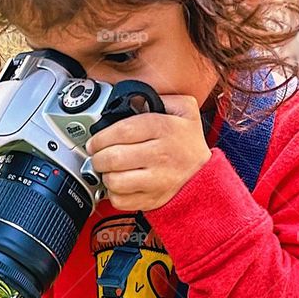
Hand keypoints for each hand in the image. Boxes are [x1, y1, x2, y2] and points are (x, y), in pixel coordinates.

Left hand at [85, 94, 212, 211]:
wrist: (203, 172)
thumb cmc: (188, 141)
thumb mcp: (184, 108)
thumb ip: (161, 98)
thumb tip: (134, 97)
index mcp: (165, 129)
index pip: (123, 131)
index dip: (101, 136)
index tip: (95, 141)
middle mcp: (161, 156)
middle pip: (114, 157)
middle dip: (98, 156)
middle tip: (98, 154)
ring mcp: (157, 180)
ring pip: (115, 181)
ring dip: (104, 174)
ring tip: (108, 169)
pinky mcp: (152, 199)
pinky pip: (121, 200)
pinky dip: (113, 193)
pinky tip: (118, 183)